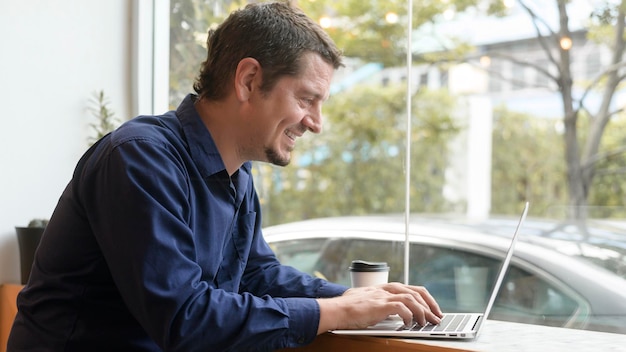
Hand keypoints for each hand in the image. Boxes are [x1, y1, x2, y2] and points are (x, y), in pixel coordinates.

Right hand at [316, 282, 442, 333]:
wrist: (336, 310)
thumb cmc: (346, 308)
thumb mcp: (365, 302)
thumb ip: (376, 303)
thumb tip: (383, 311)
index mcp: (383, 287)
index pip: (410, 288)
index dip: (424, 298)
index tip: (431, 309)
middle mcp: (385, 289)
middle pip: (416, 291)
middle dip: (430, 304)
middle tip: (437, 316)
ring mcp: (383, 295)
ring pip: (412, 299)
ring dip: (422, 311)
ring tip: (426, 322)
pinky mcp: (380, 304)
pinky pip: (402, 307)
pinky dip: (410, 316)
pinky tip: (410, 324)